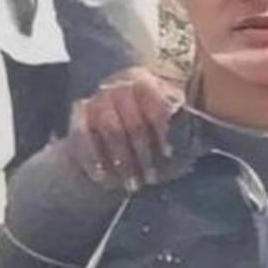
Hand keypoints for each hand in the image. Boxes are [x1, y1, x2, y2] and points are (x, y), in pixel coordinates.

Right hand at [69, 66, 183, 191]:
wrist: (111, 133)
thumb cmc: (151, 132)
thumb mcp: (170, 128)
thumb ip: (181, 134)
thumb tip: (189, 149)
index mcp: (147, 83)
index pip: (158, 106)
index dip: (165, 133)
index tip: (169, 156)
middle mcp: (120, 85)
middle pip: (135, 122)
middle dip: (144, 155)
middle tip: (151, 179)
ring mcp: (97, 100)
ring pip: (111, 131)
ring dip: (122, 162)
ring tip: (132, 185)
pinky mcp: (77, 117)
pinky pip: (83, 139)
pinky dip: (94, 161)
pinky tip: (104, 180)